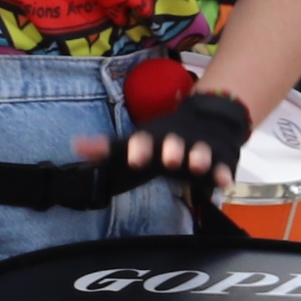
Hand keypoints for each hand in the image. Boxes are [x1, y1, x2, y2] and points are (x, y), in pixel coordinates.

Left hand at [90, 87, 254, 190]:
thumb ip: (107, 148)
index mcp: (154, 138)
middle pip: (174, 144)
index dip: (139, 148)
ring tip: (197, 166)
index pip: (143, 141)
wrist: (206, 119)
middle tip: (169, 158)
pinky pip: (223, 166)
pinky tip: (224, 182)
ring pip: (200, 152)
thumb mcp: (135, 141)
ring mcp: (200, 149)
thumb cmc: (161, 138)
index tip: (134, 158)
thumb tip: (75, 145)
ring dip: (199, 158)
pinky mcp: (219, 159)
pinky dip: (223, 173)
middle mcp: (177, 141)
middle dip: (172, 150)